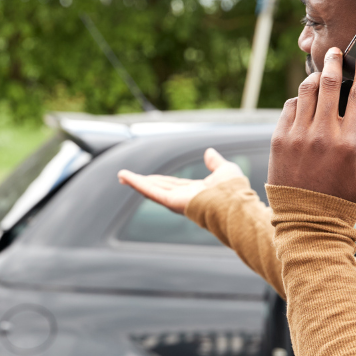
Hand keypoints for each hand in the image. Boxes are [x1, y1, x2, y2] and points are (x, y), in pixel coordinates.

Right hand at [117, 148, 245, 213]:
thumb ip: (215, 162)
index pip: (173, 185)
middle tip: (126, 177)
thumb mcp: (225, 170)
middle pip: (159, 188)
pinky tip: (126, 177)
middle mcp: (184, 198)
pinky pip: (152, 192)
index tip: (148, 177)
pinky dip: (138, 184)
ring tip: (121, 176)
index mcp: (195, 192)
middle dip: (142, 183)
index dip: (160, 180)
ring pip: (152, 190)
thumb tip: (209, 152)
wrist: (234, 203)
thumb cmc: (234, 190)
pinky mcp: (172, 202)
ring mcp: (177, 201)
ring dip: (136, 183)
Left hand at [268, 41, 355, 205]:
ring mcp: (297, 135)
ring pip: (306, 92)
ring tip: (321, 73)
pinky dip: (299, 99)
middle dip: (333, 62)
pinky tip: (306, 100)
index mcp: (348, 141)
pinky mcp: (278, 140)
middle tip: (335, 51)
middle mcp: (321, 134)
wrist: (306, 219)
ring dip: (314, 77)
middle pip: (329, 84)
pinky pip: (289, 107)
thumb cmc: (345, 198)